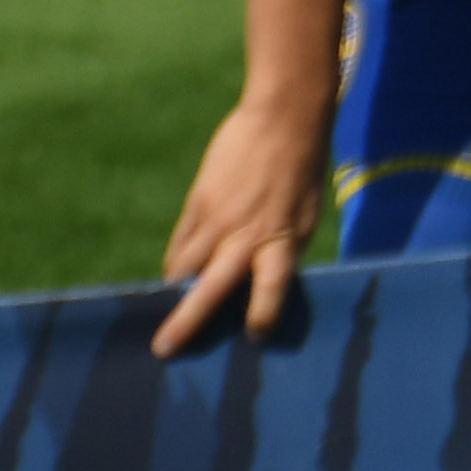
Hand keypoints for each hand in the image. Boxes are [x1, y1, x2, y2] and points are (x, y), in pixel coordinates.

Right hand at [154, 93, 329, 357]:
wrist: (282, 120)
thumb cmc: (303, 173)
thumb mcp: (307, 217)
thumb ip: (284, 251)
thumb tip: (262, 283)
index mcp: (282, 242)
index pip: (271, 291)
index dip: (262, 316)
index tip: (255, 337)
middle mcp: (244, 236)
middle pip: (208, 291)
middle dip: (184, 324)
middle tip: (163, 350)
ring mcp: (215, 221)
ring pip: (183, 269)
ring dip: (176, 291)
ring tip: (169, 308)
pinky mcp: (196, 204)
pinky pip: (179, 244)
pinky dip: (177, 262)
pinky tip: (176, 272)